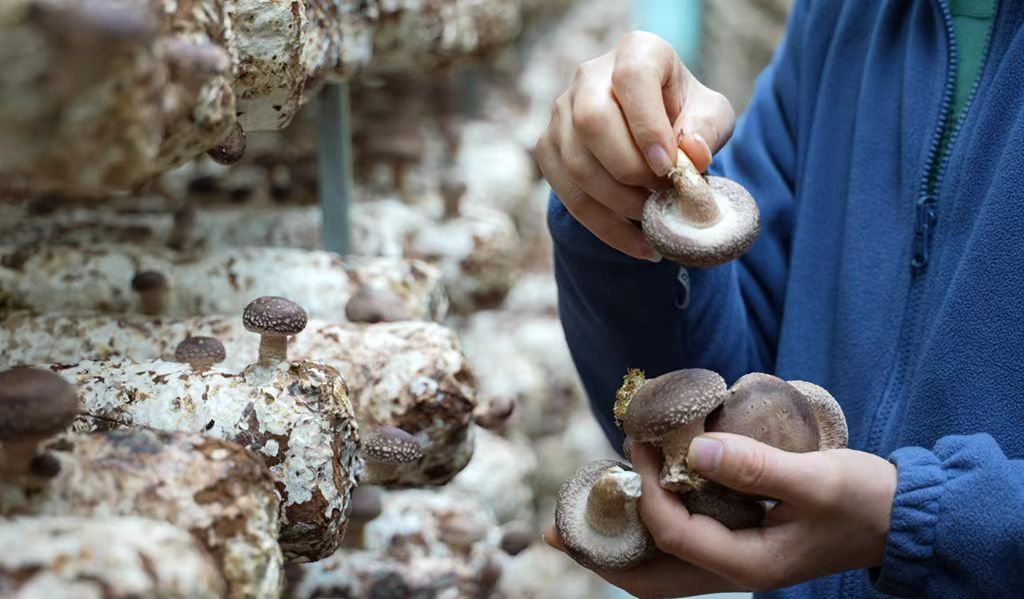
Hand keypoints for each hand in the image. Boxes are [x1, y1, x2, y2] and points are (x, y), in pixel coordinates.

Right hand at [535, 31, 734, 259]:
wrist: (653, 132)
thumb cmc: (685, 118)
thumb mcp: (711, 115)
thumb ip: (707, 129)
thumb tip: (690, 153)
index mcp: (636, 52)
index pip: (632, 78)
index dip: (647, 124)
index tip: (667, 166)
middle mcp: (590, 75)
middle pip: (592, 121)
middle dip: (628, 169)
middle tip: (660, 195)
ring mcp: (561, 111)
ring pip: (575, 162)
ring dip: (617, 202)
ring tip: (654, 219)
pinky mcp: (548, 146)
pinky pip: (567, 193)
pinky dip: (604, 226)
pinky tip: (638, 244)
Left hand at [545, 436, 896, 597]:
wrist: (900, 518)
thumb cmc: (865, 499)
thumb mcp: (815, 480)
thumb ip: (755, 466)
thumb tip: (693, 448)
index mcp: (750, 565)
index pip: (674, 535)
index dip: (647, 490)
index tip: (636, 445)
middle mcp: (736, 571)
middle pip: (651, 577)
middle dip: (603, 555)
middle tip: (557, 533)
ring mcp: (737, 561)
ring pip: (663, 566)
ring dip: (622, 544)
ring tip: (581, 521)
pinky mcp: (742, 542)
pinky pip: (683, 545)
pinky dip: (652, 529)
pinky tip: (638, 502)